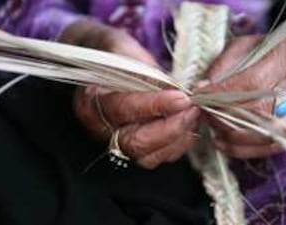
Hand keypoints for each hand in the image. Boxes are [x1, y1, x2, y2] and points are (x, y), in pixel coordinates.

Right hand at [60, 20, 199, 168]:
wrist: (108, 65)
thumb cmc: (117, 54)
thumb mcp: (125, 49)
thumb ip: (144, 68)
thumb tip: (172, 87)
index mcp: (92, 100)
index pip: (123, 109)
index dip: (155, 105)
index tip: (181, 98)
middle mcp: (101, 128)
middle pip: (136, 142)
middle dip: (170, 127)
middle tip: (192, 108)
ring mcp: (118, 143)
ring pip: (149, 156)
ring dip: (178, 137)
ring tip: (193, 113)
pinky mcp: (137, 150)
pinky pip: (160, 157)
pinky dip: (180, 144)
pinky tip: (190, 125)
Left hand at [196, 35, 285, 158]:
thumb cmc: (268, 53)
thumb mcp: (243, 47)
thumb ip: (223, 66)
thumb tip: (202, 88)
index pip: (252, 83)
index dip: (222, 93)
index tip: (199, 96)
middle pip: (257, 111)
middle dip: (223, 114)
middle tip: (203, 111)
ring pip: (261, 134)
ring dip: (229, 133)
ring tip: (211, 124)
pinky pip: (265, 148)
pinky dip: (240, 148)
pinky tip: (222, 141)